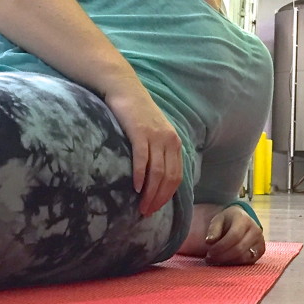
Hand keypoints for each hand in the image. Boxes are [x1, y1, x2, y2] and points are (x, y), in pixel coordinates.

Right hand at [104, 79, 182, 216]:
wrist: (126, 90)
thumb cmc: (137, 115)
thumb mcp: (154, 133)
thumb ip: (158, 152)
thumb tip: (153, 179)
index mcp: (175, 143)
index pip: (177, 176)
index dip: (167, 196)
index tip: (156, 210)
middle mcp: (169, 141)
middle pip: (169, 178)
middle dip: (159, 199)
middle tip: (147, 213)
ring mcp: (156, 136)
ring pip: (157, 172)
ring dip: (150, 193)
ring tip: (141, 206)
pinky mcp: (140, 132)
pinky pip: (142, 159)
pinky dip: (140, 176)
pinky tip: (135, 187)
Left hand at [203, 206, 265, 265]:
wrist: (242, 221)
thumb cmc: (227, 221)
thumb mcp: (218, 220)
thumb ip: (213, 230)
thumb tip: (209, 241)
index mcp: (244, 219)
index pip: (234, 236)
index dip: (221, 247)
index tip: (209, 252)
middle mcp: (255, 229)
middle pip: (239, 249)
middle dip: (222, 256)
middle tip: (209, 259)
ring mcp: (260, 240)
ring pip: (243, 257)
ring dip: (228, 261)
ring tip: (216, 259)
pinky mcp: (261, 250)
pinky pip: (248, 262)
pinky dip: (235, 263)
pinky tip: (227, 260)